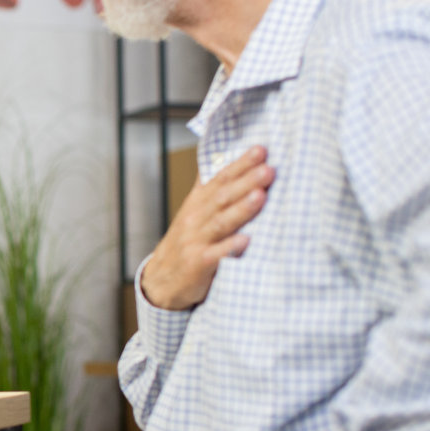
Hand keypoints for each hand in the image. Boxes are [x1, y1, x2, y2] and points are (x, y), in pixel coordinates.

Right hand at [141, 145, 273, 309]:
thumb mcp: (194, 212)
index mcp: (198, 203)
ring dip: (241, 209)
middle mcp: (195, 218)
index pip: (220, 178)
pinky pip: (215, 255)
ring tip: (261, 196)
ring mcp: (195, 241)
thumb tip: (223, 158)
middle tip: (269, 169)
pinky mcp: (197, 264)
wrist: (161, 280)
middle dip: (246, 181)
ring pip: (220, 222)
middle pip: (223, 196)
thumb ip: (209, 189)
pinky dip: (229, 247)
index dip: (240, 164)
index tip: (261, 150)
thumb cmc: (187, 242)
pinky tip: (246, 241)